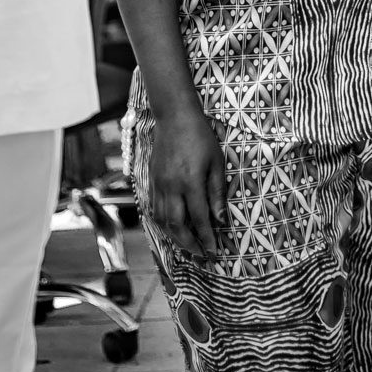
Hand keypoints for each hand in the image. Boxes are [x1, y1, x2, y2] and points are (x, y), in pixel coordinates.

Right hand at [149, 103, 227, 259]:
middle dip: (189, 244)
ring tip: (188, 246)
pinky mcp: (151, 181)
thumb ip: (217, 192)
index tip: (215, 251)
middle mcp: (171, 187)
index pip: (199, 219)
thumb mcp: (216, 162)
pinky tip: (172, 228)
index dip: (207, 238)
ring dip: (175, 238)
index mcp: (191, 182)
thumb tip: (220, 219)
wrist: (174, 117)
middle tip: (201, 255)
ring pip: (162, 221)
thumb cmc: (201, 137)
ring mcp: (158, 185)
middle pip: (177, 226)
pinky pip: (154, 210)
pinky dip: (163, 224)